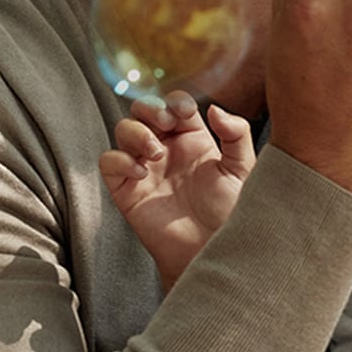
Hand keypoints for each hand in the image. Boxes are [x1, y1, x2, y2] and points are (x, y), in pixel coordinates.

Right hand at [99, 90, 254, 290]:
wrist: (210, 250)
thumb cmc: (230, 213)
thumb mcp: (242, 168)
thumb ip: (236, 133)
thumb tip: (214, 108)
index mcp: (193, 138)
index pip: (175, 104)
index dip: (176, 102)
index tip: (185, 113)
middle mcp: (166, 148)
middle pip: (144, 109)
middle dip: (150, 108)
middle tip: (164, 123)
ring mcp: (145, 167)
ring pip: (124, 130)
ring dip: (137, 133)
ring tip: (156, 153)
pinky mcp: (127, 190)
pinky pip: (109, 162)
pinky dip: (119, 160)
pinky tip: (141, 172)